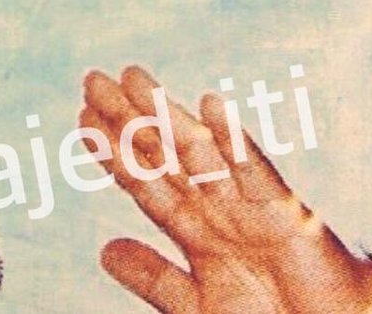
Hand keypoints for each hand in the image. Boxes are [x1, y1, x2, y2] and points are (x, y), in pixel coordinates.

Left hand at [81, 66, 371, 313]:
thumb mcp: (195, 303)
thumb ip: (153, 276)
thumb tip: (105, 249)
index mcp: (197, 232)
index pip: (146, 181)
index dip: (113, 151)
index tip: (82, 119)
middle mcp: (219, 211)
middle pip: (165, 157)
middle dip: (129, 119)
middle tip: (92, 80)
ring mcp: (251, 209)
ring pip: (200, 154)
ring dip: (166, 117)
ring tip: (134, 81)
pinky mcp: (289, 218)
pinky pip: (257, 175)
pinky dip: (235, 143)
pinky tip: (210, 109)